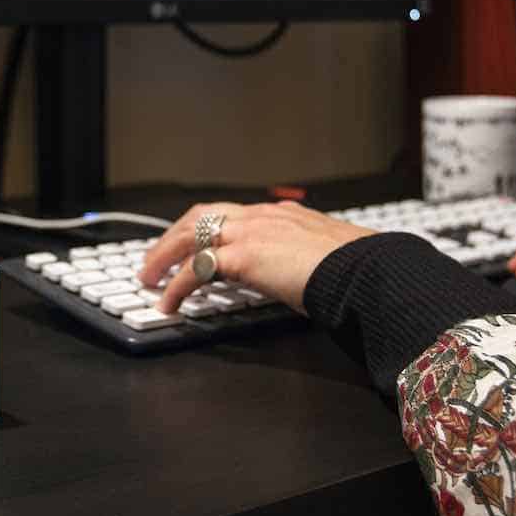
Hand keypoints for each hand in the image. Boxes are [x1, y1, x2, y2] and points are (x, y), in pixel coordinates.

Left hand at [137, 201, 373, 314]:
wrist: (367, 269)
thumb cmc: (357, 268)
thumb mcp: (325, 255)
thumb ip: (305, 258)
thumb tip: (300, 276)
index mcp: (281, 214)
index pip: (231, 213)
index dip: (205, 227)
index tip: (191, 241)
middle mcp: (261, 216)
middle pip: (200, 216)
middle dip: (173, 236)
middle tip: (155, 256)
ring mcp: (250, 232)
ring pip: (189, 235)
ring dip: (163, 255)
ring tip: (148, 276)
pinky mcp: (242, 256)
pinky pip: (196, 270)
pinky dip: (176, 286)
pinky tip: (169, 302)